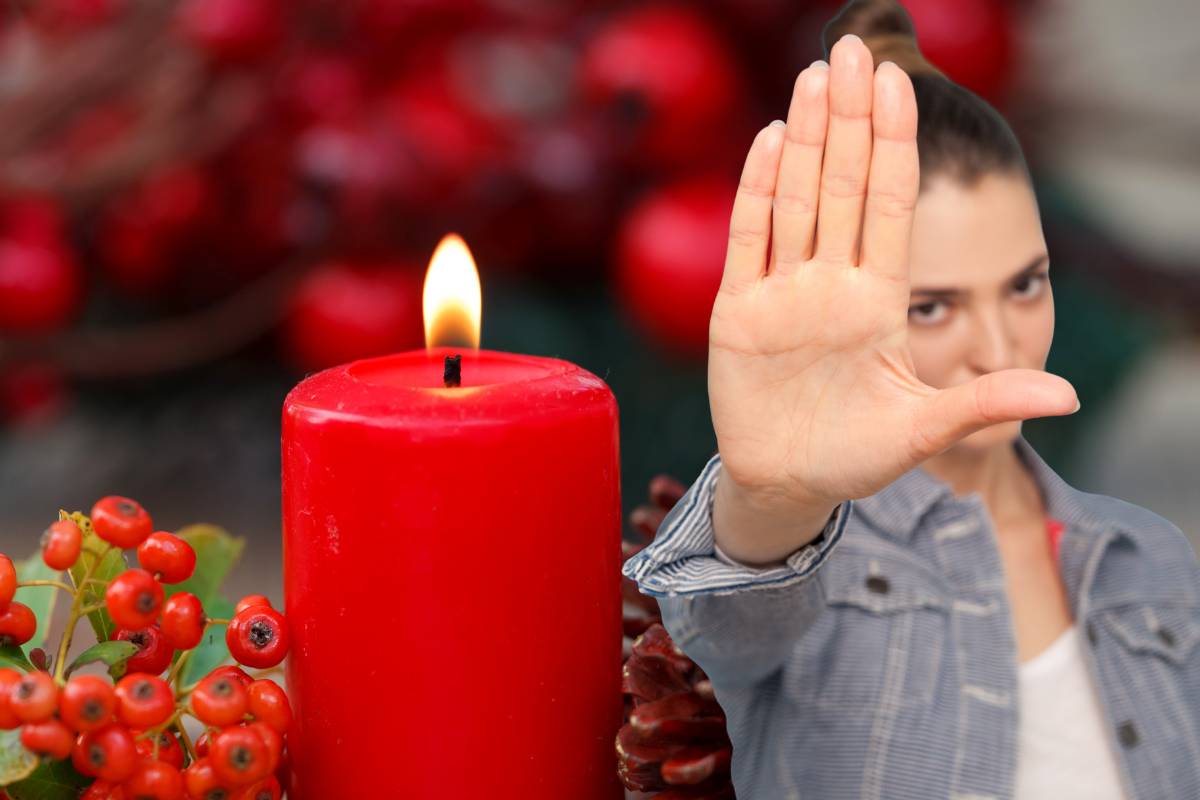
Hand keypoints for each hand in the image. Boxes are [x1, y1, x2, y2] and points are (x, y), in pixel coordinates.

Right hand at [708, 34, 1077, 510]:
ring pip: (795, 200)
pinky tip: (768, 140)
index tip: (900, 85)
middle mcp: (831, 283)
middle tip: (851, 52)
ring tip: (814, 78)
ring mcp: (783, 293)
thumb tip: (1069, 396)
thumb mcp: (924, 430)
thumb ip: (984, 402)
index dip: (894, 146)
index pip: (889, 207)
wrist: (787, 483)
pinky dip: (755, 191)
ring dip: (802, 139)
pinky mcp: (738, 311)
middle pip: (841, 187)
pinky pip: (747, 240)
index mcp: (877, 300)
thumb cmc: (855, 457)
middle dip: (848, 121)